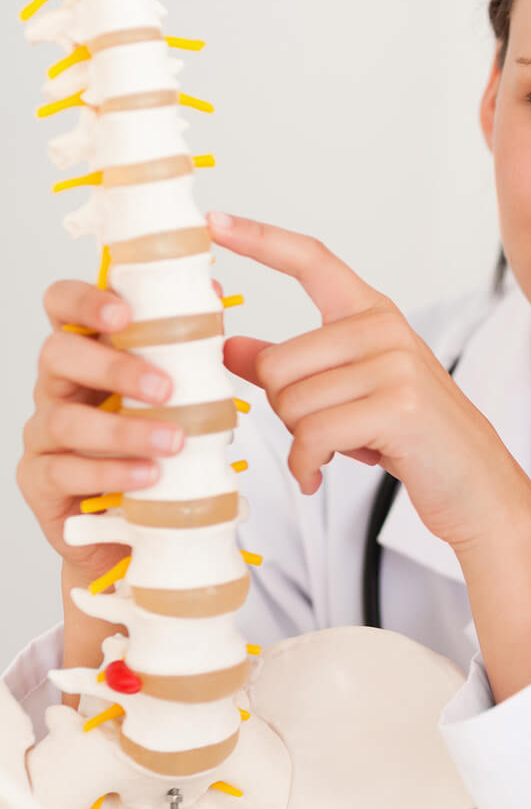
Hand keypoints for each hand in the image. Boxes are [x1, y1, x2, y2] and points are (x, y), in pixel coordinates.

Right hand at [17, 280, 185, 581]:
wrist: (144, 518)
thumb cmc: (159, 443)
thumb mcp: (182, 392)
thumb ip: (190, 345)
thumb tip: (212, 290)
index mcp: (88, 354)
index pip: (63, 307)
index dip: (85, 301)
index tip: (126, 314)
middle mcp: (57, 387)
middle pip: (56, 355)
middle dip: (112, 367)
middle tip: (166, 388)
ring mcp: (43, 434)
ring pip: (64, 420)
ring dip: (123, 430)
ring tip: (174, 441)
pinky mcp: (40, 481)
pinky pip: (63, 472)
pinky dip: (110, 472)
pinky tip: (148, 475)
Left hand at [211, 212, 530, 550]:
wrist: (477, 484)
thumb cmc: (410, 438)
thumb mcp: (347, 393)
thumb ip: (291, 367)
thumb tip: (228, 346)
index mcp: (374, 315)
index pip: (312, 261)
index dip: (261, 240)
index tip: (214, 222)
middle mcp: (386, 330)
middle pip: (276, 363)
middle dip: (285, 411)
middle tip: (323, 432)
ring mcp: (396, 365)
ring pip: (291, 403)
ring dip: (301, 442)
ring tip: (339, 449)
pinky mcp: (398, 407)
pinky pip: (312, 436)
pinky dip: (306, 466)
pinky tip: (318, 475)